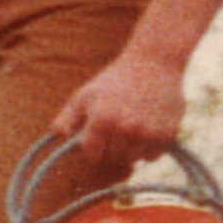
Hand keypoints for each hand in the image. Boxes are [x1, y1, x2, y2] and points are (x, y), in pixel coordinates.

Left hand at [53, 44, 184, 173]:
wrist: (154, 63)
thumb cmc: (115, 79)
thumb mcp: (85, 94)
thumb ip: (67, 118)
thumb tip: (57, 137)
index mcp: (102, 119)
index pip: (91, 154)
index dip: (92, 148)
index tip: (96, 138)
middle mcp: (124, 129)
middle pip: (112, 158)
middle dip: (110, 148)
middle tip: (116, 129)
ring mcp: (147, 133)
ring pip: (132, 159)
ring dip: (130, 149)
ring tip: (131, 127)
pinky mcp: (166, 135)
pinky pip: (152, 156)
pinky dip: (148, 148)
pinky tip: (147, 129)